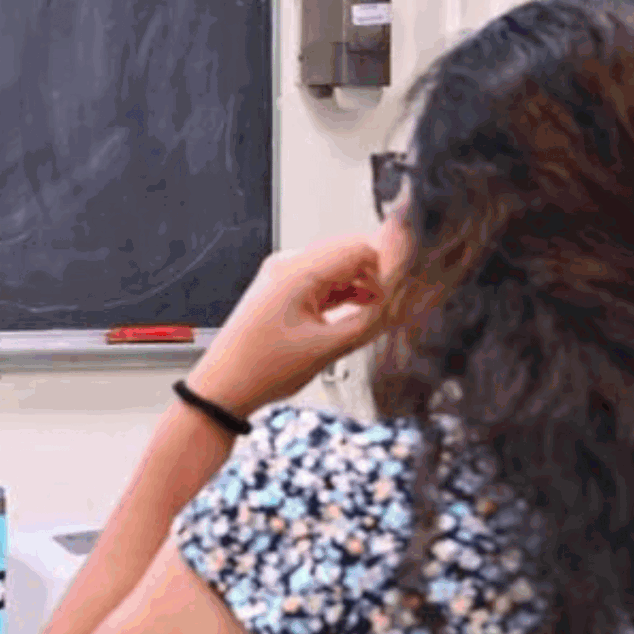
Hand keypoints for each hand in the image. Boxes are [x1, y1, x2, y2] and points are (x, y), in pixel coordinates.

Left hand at [185, 235, 389, 417]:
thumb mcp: (327, 348)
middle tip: (401, 302)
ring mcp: (283, 276)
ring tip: (382, 312)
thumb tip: (401, 304)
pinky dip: (343, 294)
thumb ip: (370, 320)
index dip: (389, 266)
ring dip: (362, 285)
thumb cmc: (261, 368)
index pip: (359, 247)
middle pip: (348, 253)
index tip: (410, 287)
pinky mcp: (282, 291)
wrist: (223, 387)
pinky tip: (359, 313)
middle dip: (378, 274)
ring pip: (337, 268)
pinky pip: (322, 282)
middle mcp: (288, 265)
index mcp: (297, 270)